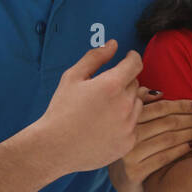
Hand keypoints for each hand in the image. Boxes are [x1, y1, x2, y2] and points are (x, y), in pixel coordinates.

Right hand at [40, 41, 141, 175]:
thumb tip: (113, 44)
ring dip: (126, 102)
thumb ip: (95, 57)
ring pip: (137, 104)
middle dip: (123, 83)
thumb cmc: (61, 110)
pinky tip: (106, 126)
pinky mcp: (128, 142)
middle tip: (104, 91)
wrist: (54, 147)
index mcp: (112, 85)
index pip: (135, 63)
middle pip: (135, 84)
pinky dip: (124, 123)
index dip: (131, 58)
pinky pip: (134, 125)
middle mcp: (125, 104)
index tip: (127, 59)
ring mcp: (128, 125)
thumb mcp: (72, 77)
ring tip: (103, 110)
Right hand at [111, 90, 191, 191]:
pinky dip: (181, 150)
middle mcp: (128, 135)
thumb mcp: (135, 120)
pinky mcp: (134, 172)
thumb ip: (143, 101)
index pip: (161, 107)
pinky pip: (164, 157)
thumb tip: (160, 94)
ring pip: (168, 139)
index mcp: (129, 118)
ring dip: (190, 133)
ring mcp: (130, 154)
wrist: (123, 177)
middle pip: (168, 123)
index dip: (182, 105)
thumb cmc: (135, 142)